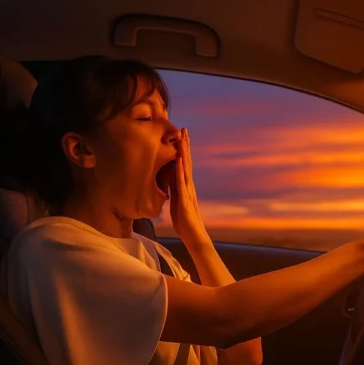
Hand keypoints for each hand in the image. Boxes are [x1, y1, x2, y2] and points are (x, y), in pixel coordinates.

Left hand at [169, 128, 207, 243]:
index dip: (183, 150)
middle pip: (186, 162)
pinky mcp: (185, 198)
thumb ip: (175, 192)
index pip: (184, 164)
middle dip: (185, 145)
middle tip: (184, 129)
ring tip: (182, 139)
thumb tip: (169, 184)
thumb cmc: (185, 222)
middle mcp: (188, 186)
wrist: (194, 235)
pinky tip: (178, 159)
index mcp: (185, 186)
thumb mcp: (177, 202)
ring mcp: (188, 191)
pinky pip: (181, 182)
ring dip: (184, 153)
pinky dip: (180, 170)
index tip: (181, 136)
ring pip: (185, 168)